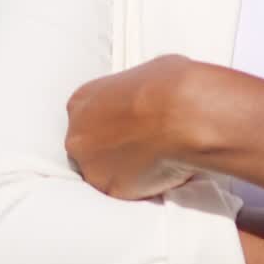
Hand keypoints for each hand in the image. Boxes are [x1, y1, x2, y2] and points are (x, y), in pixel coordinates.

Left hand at [66, 54, 198, 198]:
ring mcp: (92, 166)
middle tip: (141, 141)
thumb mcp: (146, 73)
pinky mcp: (112, 190)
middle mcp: (79, 136)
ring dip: (124, 167)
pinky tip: (161, 169)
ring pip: (104, 171)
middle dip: (112, 146)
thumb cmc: (169, 87)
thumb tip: (146, 98)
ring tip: (154, 156)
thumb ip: (132, 93)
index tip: (129, 122)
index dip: (111, 120)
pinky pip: (125, 188)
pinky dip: (141, 183)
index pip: (87, 115)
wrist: (184, 115)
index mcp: (81, 101)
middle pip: (89, 146)